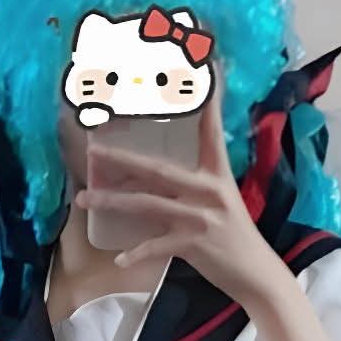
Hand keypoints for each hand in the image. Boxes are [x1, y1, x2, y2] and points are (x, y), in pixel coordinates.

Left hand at [77, 77, 283, 308]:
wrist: (255, 273)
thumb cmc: (235, 235)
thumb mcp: (223, 199)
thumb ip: (196, 183)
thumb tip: (161, 172)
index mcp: (217, 174)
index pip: (209, 130)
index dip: (206, 100)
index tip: (204, 67)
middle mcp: (208, 191)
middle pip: (157, 169)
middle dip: (121, 160)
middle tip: (92, 151)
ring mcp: (200, 218)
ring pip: (147, 205)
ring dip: (112, 202)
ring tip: (84, 199)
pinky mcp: (194, 245)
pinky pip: (157, 247)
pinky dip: (137, 253)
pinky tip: (118, 258)